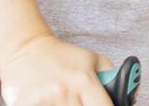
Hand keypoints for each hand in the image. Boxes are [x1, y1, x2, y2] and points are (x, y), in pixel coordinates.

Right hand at [0, 33, 115, 105]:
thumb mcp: (93, 59)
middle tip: (82, 102)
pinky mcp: (25, 105)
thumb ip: (111, 77)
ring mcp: (44, 101)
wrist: (26, 49)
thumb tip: (124, 96)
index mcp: (84, 80)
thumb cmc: (63, 57)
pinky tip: (51, 102)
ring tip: (64, 100)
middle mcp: (64, 92)